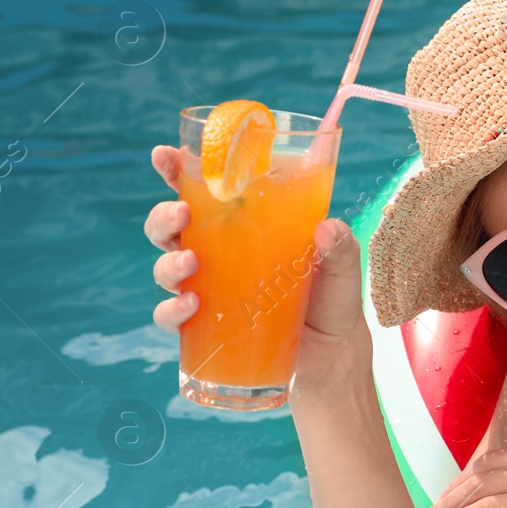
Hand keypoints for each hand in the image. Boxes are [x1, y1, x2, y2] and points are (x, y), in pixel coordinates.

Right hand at [144, 146, 370, 396]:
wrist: (332, 352)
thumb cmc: (332, 296)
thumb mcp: (342, 265)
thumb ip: (339, 244)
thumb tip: (325, 228)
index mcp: (246, 223)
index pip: (205, 189)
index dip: (177, 169)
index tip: (163, 155)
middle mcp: (219, 252)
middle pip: (171, 226)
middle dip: (164, 216)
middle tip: (181, 214)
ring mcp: (210, 288)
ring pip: (166, 266)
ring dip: (168, 262)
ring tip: (190, 264)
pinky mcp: (207, 325)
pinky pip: (172, 315)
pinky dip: (172, 310)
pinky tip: (190, 306)